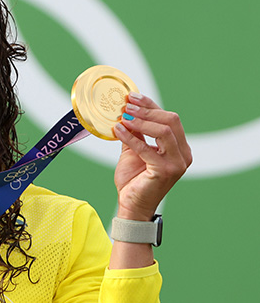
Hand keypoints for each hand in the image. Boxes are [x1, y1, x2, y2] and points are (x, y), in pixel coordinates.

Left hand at [112, 93, 191, 220]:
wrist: (131, 206)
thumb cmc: (134, 180)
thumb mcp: (134, 151)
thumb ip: (135, 133)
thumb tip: (126, 113)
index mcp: (179, 147)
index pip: (169, 119)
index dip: (150, 105)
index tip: (132, 97)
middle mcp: (183, 154)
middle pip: (170, 121)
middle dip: (147, 110)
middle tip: (126, 106)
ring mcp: (177, 163)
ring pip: (164, 131)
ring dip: (141, 122)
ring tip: (123, 117)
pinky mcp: (165, 171)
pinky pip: (147, 148)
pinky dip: (131, 137)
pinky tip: (118, 130)